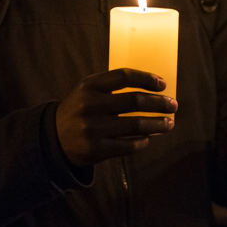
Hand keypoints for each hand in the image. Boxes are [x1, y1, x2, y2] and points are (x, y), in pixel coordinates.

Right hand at [55, 68, 175, 166]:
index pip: (124, 77)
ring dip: (158, 124)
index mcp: (89, 86)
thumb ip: (113, 86)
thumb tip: (153, 88)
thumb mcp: (88, 91)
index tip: (163, 84)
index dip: (146, 79)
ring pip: (136, 126)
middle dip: (159, 103)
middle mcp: (90, 105)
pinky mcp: (96, 149)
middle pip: (135, 101)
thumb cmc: (79, 110)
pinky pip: (128, 146)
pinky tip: (149, 139)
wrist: (52, 138)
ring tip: (169, 124)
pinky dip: (143, 142)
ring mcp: (92, 129)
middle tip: (173, 105)